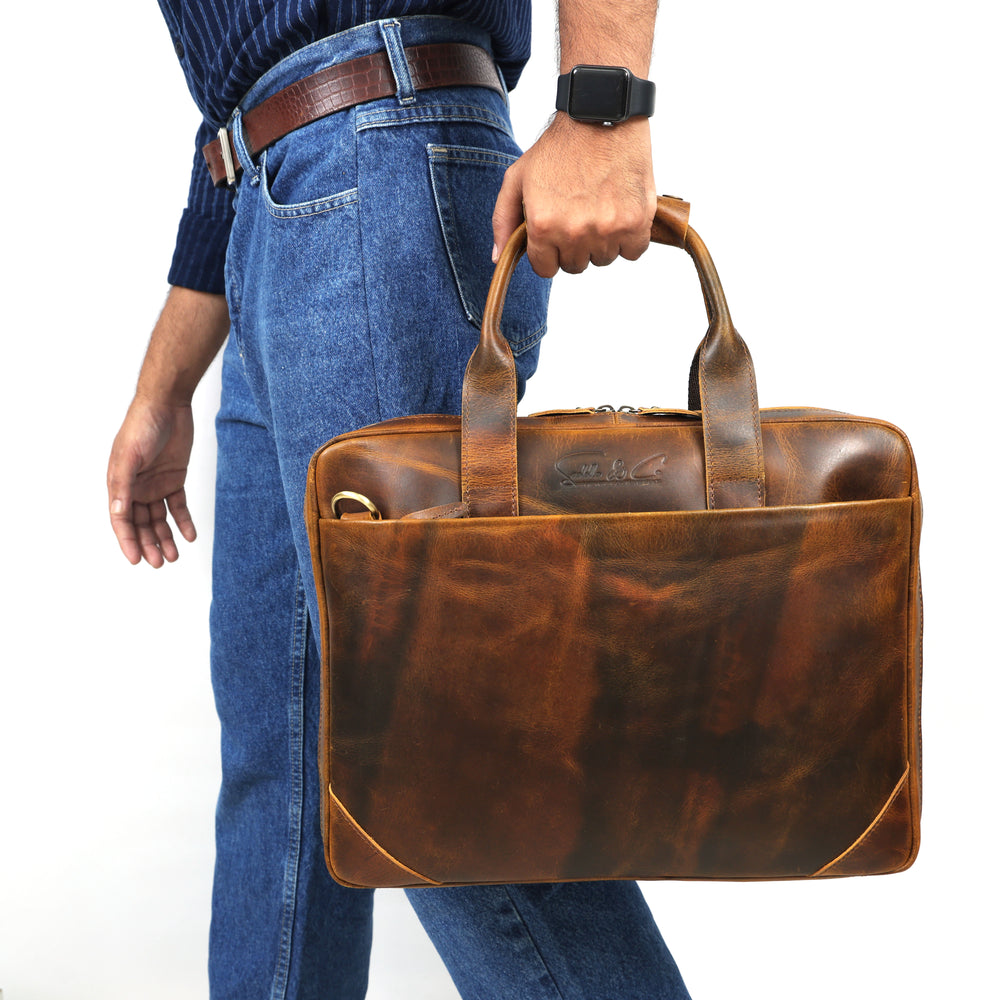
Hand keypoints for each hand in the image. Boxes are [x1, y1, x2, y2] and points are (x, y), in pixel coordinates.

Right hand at [107, 396, 196, 566]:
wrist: (168, 404)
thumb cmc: (142, 426)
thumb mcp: (129, 456)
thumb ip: (123, 485)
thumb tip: (117, 513)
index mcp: (119, 483)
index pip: (121, 519)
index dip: (127, 540)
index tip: (136, 560)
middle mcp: (135, 487)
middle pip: (141, 524)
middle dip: (149, 544)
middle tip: (160, 563)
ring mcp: (155, 484)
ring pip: (159, 519)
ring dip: (165, 538)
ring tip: (174, 556)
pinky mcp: (175, 479)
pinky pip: (178, 506)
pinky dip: (183, 522)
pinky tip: (190, 536)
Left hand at [492, 111, 657, 277]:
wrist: (599, 115)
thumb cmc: (558, 147)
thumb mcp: (517, 178)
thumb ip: (503, 220)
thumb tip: (498, 258)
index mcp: (543, 226)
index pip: (546, 269)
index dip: (550, 253)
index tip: (557, 233)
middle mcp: (574, 232)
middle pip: (576, 266)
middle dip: (574, 246)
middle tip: (579, 214)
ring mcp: (607, 229)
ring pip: (604, 259)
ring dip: (602, 241)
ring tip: (600, 208)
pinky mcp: (636, 222)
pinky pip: (633, 252)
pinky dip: (630, 238)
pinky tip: (621, 212)